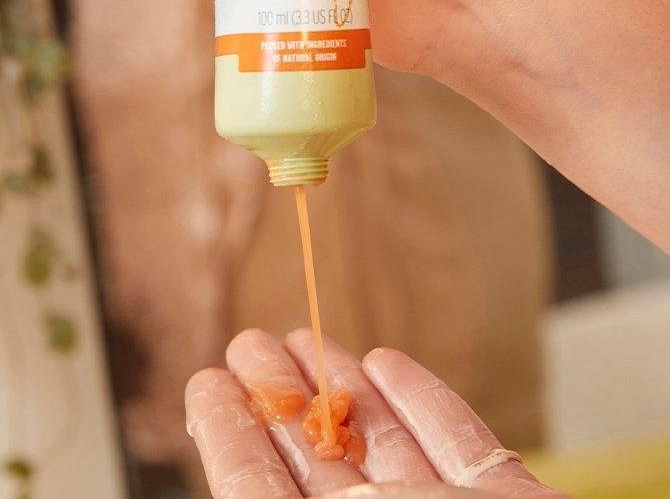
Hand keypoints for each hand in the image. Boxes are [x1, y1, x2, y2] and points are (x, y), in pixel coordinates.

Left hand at [187, 328, 565, 497]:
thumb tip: (230, 497)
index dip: (230, 439)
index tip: (207, 382)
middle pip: (317, 464)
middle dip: (280, 399)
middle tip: (250, 343)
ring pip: (383, 445)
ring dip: (342, 386)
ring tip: (303, 336)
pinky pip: (458, 444)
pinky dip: (422, 398)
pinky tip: (386, 362)